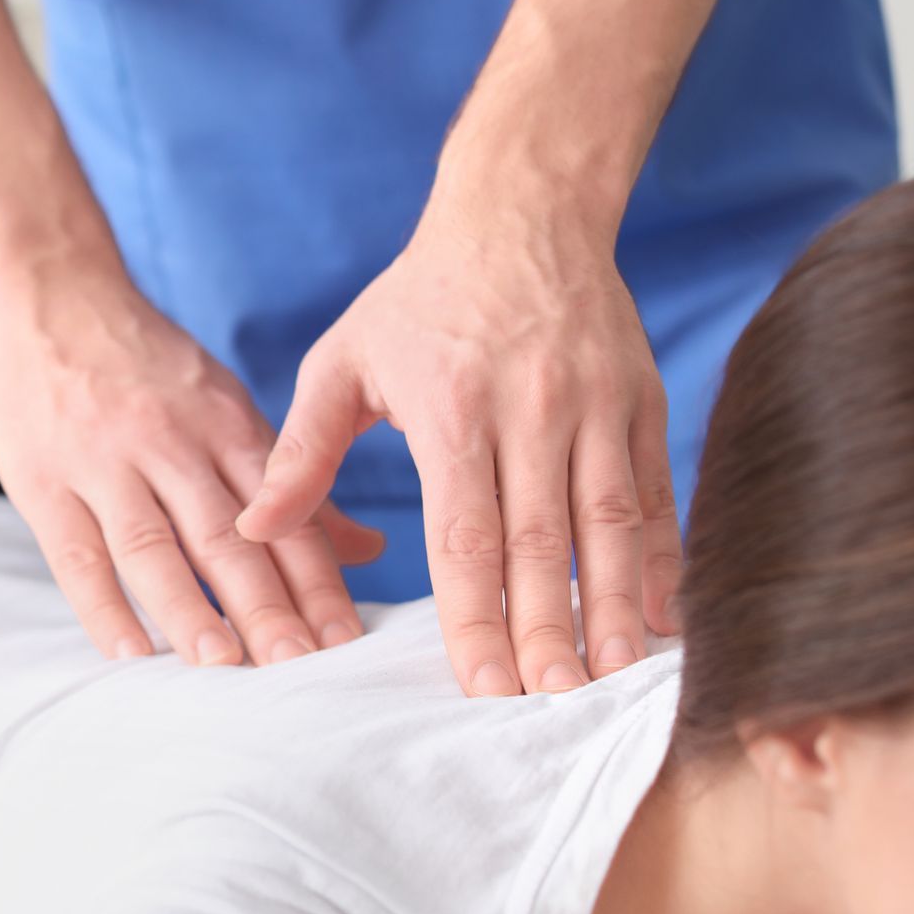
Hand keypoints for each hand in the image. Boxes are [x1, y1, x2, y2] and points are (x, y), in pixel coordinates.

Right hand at [0, 282, 384, 666]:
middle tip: (299, 668)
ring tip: (224, 664)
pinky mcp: (43, 480)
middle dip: (266, 605)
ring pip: (153, 545)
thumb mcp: (227, 405)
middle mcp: (170, 444)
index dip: (316, 580)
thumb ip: (291, 479)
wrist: (50, 292)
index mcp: (225, 426)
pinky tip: (128, 650)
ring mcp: (103, 462)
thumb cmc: (147, 364)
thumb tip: (367, 550)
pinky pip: (75, 553)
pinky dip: (101, 605)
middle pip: (225, 536)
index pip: (282, 514)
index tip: (345, 642)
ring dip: (189, 608)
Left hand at [235, 201, 682, 696]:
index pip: (465, 535)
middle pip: (540, 541)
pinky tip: (662, 617)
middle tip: (549, 702)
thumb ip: (302, 450)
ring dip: (612, 605)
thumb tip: (251, 528)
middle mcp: (531, 412)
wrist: (522, 212)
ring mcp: (595, 406)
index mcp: (452, 410)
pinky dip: (662, 556)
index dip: (476, 614)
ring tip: (611, 676)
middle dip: (546, 628)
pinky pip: (655, 491)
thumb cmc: (417, 299)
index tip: (482, 683)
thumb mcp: (343, 360)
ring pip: (608, 523)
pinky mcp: (642, 400)